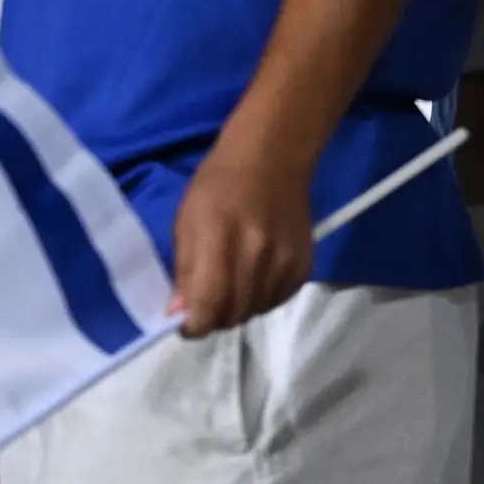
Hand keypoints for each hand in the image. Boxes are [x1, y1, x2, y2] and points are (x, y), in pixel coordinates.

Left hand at [169, 133, 315, 335]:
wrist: (272, 159)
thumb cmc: (218, 185)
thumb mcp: (186, 220)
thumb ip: (184, 270)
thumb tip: (178, 314)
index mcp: (220, 237)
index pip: (209, 302)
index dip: (193, 324)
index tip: (183, 324)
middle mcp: (257, 255)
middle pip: (233, 314)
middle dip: (213, 317)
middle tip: (204, 302)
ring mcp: (285, 263)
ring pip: (254, 312)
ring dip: (237, 308)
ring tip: (229, 284)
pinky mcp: (304, 268)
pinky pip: (276, 302)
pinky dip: (259, 299)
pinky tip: (252, 278)